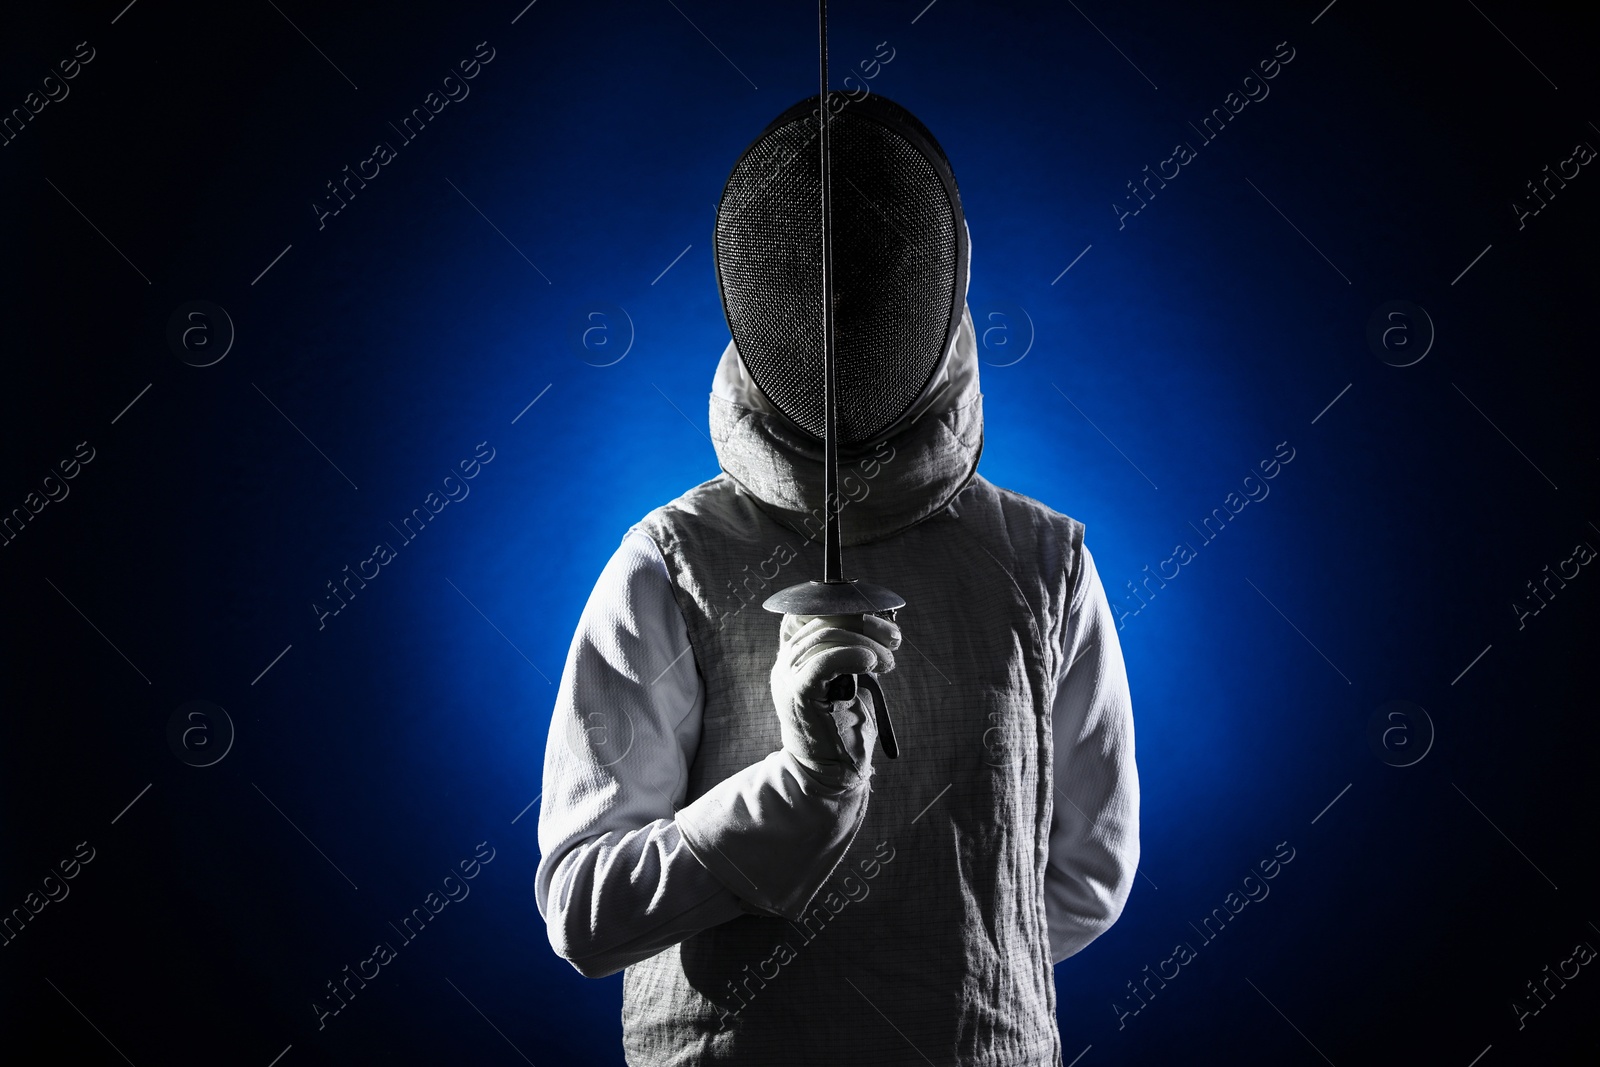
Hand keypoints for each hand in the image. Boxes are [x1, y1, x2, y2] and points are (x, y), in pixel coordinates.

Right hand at [770, 613, 901, 787]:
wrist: (832, 773)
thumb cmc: (844, 727)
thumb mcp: (850, 679)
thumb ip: (852, 650)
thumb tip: (880, 623)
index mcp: (796, 656)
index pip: (810, 611)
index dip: (844, 607)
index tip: (877, 618)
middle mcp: (786, 662)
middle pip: (824, 620)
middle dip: (865, 623)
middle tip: (894, 639)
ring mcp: (788, 677)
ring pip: (827, 637)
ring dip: (867, 644)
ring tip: (888, 663)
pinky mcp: (798, 694)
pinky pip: (824, 661)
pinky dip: (852, 656)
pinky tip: (871, 665)